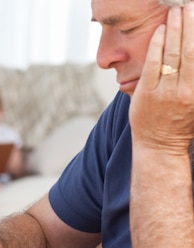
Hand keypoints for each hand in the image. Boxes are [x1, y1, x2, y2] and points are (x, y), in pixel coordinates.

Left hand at [130, 4, 193, 153]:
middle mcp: (186, 90)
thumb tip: (193, 52)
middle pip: (191, 49)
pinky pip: (152, 64)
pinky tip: (160, 29)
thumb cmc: (183, 122)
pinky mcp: (147, 93)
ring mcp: (165, 91)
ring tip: (177, 11)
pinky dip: (156, 45)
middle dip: (191, 24)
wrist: (159, 145)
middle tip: (190, 4)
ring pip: (172, 54)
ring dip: (175, 29)